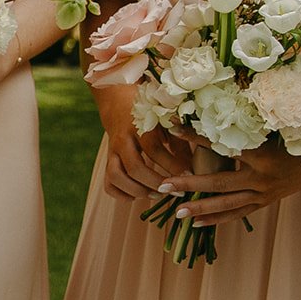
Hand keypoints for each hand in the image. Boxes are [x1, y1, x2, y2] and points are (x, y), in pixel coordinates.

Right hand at [91, 83, 190, 200]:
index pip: (155, 149)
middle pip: (134, 167)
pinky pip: (108, 183)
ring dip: (136, 190)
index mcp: (139, 126)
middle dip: (155, 183)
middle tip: (172, 191)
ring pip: (116, 176)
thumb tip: (192, 168)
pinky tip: (137, 196)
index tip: (189, 176)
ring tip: (155, 195)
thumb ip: (179, 143)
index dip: (172, 165)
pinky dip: (121, 194)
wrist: (118, 102)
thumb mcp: (166, 122)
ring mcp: (112, 152)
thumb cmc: (150, 112)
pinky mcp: (108, 161)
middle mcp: (122, 140)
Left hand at [157, 128, 300, 226]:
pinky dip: (217, 220)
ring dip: (200, 209)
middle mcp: (262, 177)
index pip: (223, 144)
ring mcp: (263, 193)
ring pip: (227, 204)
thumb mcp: (274, 128)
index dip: (197, 136)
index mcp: (262, 154)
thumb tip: (211, 109)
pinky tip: (195, 224)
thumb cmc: (297, 137)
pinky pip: (237, 214)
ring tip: (176, 213)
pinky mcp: (264, 203)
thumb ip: (246, 124)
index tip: (173, 127)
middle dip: (190, 185)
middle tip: (164, 186)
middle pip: (219, 182)